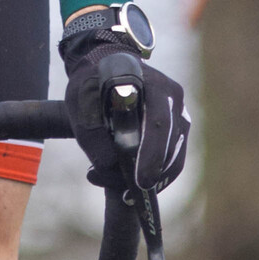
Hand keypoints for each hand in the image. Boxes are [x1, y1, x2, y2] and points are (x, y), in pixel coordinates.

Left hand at [61, 10, 189, 194]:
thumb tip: (109, 166)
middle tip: (131, 194)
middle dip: (151, 173)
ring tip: (124, 192)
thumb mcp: (80, 100)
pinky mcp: (178, 127)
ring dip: (153, 178)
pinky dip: (158, 175)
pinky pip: (173, 158)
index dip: (151, 153)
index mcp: (152, 84)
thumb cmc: (92, 82)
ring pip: (174, 155)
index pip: (158, 122)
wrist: (106, 65)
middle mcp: (172, 97)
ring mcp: (179, 112)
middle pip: (170, 143)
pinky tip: (134, 187)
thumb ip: (90, 132)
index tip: (139, 180)